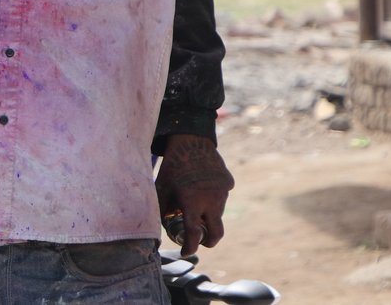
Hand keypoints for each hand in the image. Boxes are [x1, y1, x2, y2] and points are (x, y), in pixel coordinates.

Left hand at [154, 134, 233, 254]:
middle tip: (201, 240)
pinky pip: (222, 196)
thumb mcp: (162, 187)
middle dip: (209, 241)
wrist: (190, 139)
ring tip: (195, 198)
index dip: (189, 247)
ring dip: (208, 214)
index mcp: (192, 202)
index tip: (185, 251)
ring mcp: (223, 191)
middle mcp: (211, 199)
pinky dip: (213, 197)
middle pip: (217, 233)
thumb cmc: (172, 164)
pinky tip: (202, 184)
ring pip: (218, 212)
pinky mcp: (229, 182)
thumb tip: (163, 228)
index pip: (193, 234)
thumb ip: (162, 209)